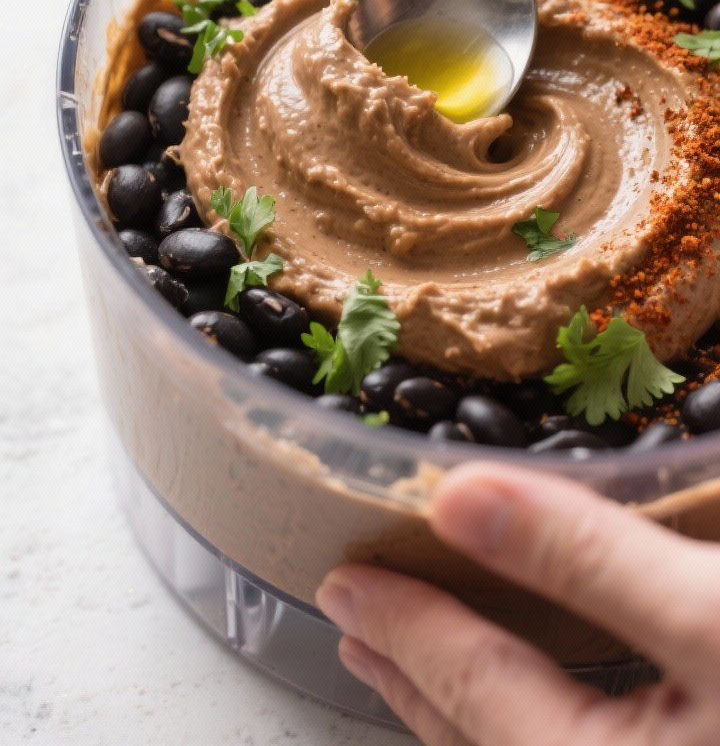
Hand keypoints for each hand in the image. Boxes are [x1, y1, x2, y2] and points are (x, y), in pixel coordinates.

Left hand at [317, 463, 719, 744]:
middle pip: (485, 737)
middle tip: (353, 634)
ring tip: (415, 669)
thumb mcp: (713, 610)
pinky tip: (543, 691)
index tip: (347, 586)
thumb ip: (588, 557)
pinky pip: (579, 743)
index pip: (475, 685)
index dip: (406, 624)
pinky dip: (530, 711)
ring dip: (469, 704)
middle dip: (412, 677)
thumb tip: (459, 498)